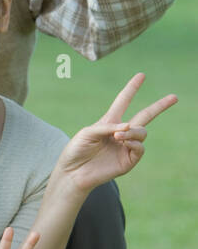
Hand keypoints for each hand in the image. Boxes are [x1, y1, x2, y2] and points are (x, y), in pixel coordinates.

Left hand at [54, 72, 176, 193]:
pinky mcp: (128, 161)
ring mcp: (126, 146)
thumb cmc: (76, 150)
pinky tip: (123, 142)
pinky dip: (133, 142)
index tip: (141, 75)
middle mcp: (121, 133)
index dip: (132, 88)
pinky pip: (140, 148)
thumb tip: (129, 127)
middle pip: (146, 115)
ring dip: (132, 132)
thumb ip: (107, 126)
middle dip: (160, 106)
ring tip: (118, 136)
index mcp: (109, 122)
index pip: (124, 101)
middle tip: (174, 97)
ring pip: (142, 132)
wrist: (73, 172)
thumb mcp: (87, 132)